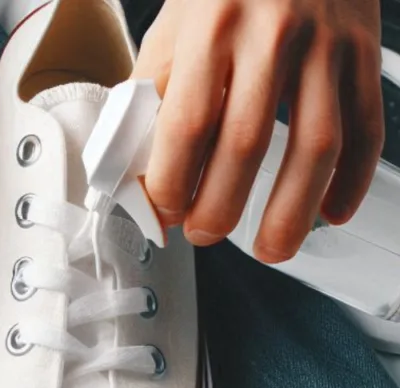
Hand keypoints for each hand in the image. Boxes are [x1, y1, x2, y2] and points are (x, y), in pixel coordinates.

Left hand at [134, 0, 383, 262]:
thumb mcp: (175, 23)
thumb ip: (155, 89)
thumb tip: (139, 164)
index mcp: (211, 28)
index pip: (187, 123)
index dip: (171, 181)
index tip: (160, 211)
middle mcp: (271, 36)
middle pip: (247, 144)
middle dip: (221, 205)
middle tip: (205, 233)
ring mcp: (325, 45)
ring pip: (315, 145)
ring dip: (291, 210)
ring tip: (271, 248)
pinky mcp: (363, 53)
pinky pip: (365, 126)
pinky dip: (352, 179)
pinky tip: (331, 212)